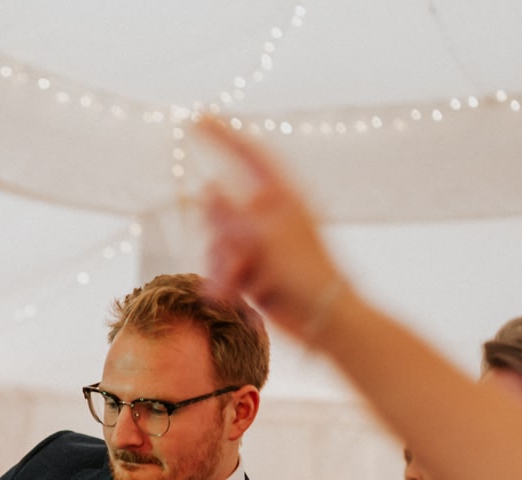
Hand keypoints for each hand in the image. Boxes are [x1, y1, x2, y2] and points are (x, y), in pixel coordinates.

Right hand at [193, 116, 351, 343]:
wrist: (324, 319)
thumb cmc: (304, 273)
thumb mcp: (262, 238)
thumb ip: (230, 213)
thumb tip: (206, 188)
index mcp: (281, 196)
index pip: (250, 155)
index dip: (223, 135)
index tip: (197, 117)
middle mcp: (268, 215)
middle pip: (222, 208)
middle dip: (218, 235)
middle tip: (235, 255)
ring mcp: (260, 244)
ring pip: (217, 242)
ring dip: (220, 265)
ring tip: (235, 284)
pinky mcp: (253, 270)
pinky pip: (222, 266)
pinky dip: (224, 280)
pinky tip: (231, 295)